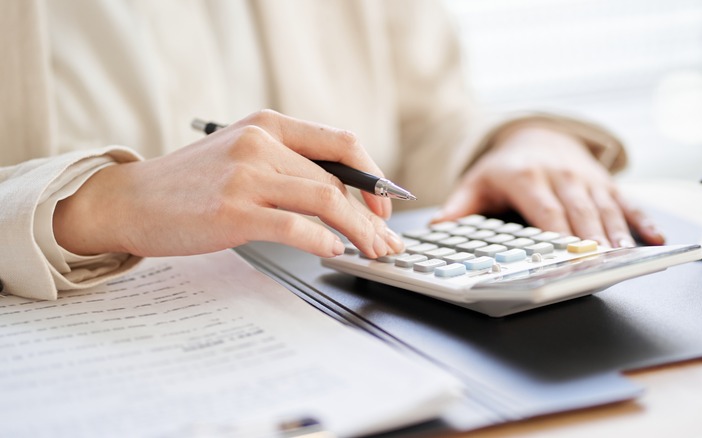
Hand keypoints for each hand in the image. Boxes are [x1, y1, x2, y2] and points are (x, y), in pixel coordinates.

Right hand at [53, 110, 403, 258]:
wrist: (131, 199)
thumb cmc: (190, 183)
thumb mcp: (241, 153)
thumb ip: (286, 162)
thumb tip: (340, 194)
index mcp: (268, 124)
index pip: (342, 142)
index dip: (373, 176)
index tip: (383, 206)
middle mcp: (260, 143)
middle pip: (337, 181)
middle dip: (370, 217)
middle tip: (384, 243)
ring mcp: (246, 176)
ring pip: (325, 201)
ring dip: (358, 232)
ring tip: (370, 253)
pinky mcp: (233, 211)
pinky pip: (295, 226)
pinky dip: (323, 241)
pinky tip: (334, 252)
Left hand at [433, 126, 664, 246]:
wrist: (536, 134)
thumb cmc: (506, 166)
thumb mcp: (478, 181)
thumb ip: (461, 205)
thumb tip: (439, 226)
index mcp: (526, 177)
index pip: (544, 209)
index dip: (556, 232)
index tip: (564, 254)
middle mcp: (560, 175)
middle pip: (578, 211)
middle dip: (591, 238)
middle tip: (600, 263)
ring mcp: (585, 178)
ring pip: (604, 207)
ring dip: (616, 233)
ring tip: (625, 256)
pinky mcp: (604, 182)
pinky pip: (626, 201)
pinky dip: (642, 220)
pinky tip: (655, 238)